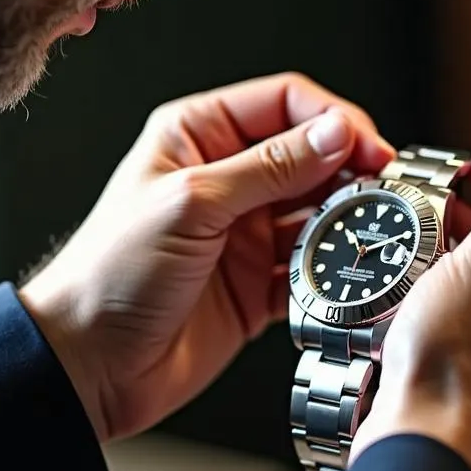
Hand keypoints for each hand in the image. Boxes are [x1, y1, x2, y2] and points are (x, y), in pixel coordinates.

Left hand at [18, 73, 394, 442]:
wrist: (86, 367)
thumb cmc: (110, 273)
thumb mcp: (192, 202)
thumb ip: (270, 167)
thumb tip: (335, 133)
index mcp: (199, 135)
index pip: (284, 102)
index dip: (332, 119)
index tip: (368, 147)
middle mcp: (227, 177)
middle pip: (310, 154)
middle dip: (350, 169)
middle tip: (384, 191)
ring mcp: (245, 230)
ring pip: (319, 208)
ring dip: (347, 220)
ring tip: (370, 234)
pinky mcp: (259, 281)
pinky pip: (313, 264)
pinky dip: (334, 270)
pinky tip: (344, 275)